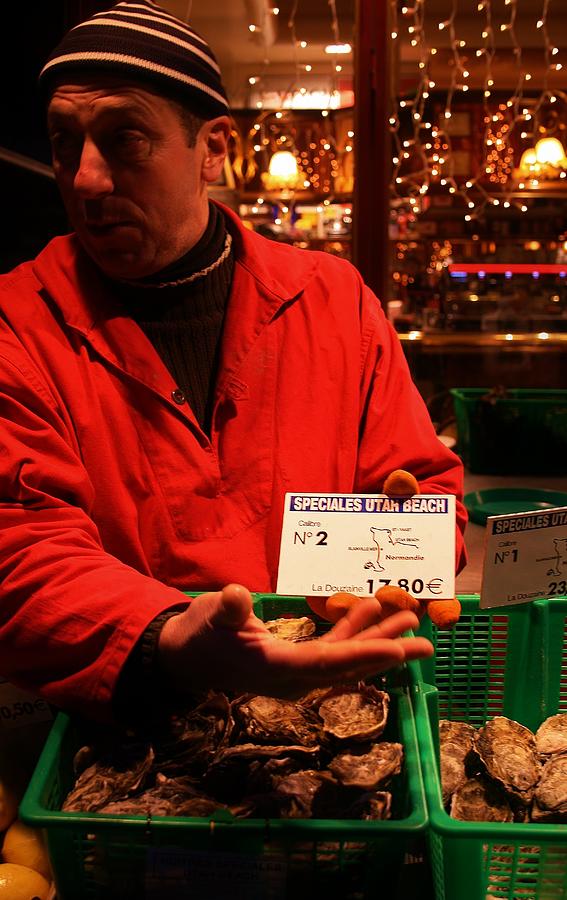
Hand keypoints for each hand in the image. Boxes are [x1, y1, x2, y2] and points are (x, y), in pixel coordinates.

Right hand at [157, 583, 432, 697]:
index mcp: (277, 669)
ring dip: (378, 640)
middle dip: (387, 652)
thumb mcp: (211, 618)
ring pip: (346, 657)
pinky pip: (333, 649)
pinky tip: (369, 609)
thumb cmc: (200, 636)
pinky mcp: (296, 661)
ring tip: (411, 622)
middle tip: (426, 644)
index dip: (363, 655)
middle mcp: (294, 678)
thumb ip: (227, 610)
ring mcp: (298, 672)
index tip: (396, 649)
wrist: (186, 656)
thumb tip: (235, 595)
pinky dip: (353, 632)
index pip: (327, 663)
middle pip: (348, 666)